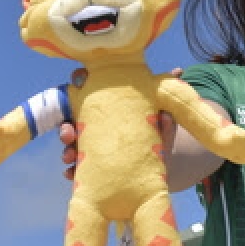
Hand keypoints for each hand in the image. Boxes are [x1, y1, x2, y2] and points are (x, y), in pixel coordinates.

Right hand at [59, 66, 181, 179]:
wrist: (161, 160)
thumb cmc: (157, 129)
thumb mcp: (162, 115)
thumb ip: (164, 96)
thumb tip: (178, 71)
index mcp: (106, 108)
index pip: (86, 93)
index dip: (78, 86)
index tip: (76, 85)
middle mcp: (94, 125)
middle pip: (72, 122)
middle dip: (66, 127)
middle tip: (69, 133)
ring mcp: (91, 146)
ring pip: (71, 146)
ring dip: (66, 151)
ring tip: (69, 157)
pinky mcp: (93, 166)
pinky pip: (78, 170)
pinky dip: (72, 172)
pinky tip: (71, 173)